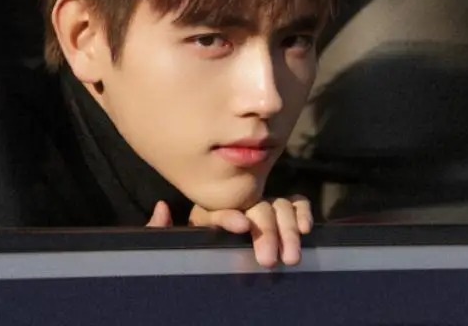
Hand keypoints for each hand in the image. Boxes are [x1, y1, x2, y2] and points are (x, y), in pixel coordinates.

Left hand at [146, 196, 312, 267]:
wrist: (224, 264)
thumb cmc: (196, 251)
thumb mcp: (175, 243)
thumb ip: (162, 229)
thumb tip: (162, 208)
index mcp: (211, 212)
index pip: (220, 209)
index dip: (229, 217)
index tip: (241, 227)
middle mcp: (239, 206)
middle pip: (256, 209)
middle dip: (265, 231)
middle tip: (268, 260)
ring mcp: (263, 208)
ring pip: (279, 207)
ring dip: (288, 230)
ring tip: (291, 257)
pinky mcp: (284, 214)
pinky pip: (295, 204)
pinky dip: (302, 213)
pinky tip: (306, 228)